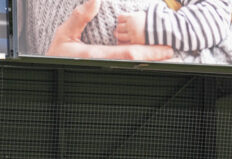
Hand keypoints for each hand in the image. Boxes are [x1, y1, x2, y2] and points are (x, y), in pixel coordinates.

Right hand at [45, 0, 172, 59]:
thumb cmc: (58, 52)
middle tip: (173, 53)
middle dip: (155, 58)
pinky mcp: (108, 71)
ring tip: (167, 56)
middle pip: (136, 62)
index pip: (128, 54)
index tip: (165, 49)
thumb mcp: (65, 32)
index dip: (148, 52)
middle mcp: (105, 66)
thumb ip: (80, 16)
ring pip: (133, 67)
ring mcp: (107, 70)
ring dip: (151, 62)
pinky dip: (141, 64)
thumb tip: (96, 0)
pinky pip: (128, 68)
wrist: (52, 70)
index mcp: (96, 56)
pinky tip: (152, 61)